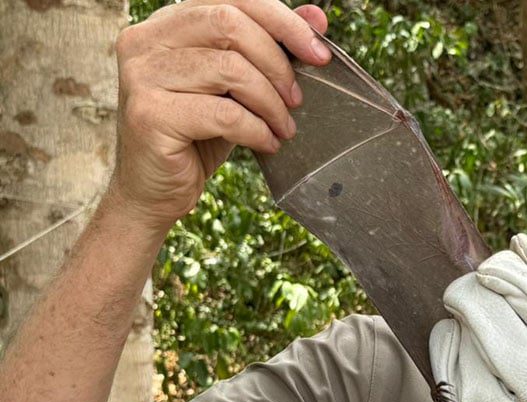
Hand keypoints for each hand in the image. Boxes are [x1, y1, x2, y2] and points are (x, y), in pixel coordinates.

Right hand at [111, 0, 330, 231]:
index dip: (283, 21)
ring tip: (282, 127)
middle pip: (230, 24)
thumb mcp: (239, 86)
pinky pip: (223, 114)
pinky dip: (256, 130)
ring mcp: (141, 75)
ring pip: (229, 69)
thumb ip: (271, 46)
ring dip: (270, 103)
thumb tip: (317, 18)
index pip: (233, 0)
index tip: (318, 53)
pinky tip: (266, 143)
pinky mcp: (148, 115)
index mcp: (168, 23)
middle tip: (297, 99)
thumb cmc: (198, 133)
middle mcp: (146, 40)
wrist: (154, 190)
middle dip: (277, 62)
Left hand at [429, 241, 526, 401]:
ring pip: (465, 337)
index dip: (514, 273)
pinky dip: (451, 347)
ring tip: (479, 326)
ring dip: (466, 319)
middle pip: (495, 315)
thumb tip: (519, 246)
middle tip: (476, 283)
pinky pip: (443, 366)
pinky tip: (467, 351)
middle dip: (478, 287)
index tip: (499, 264)